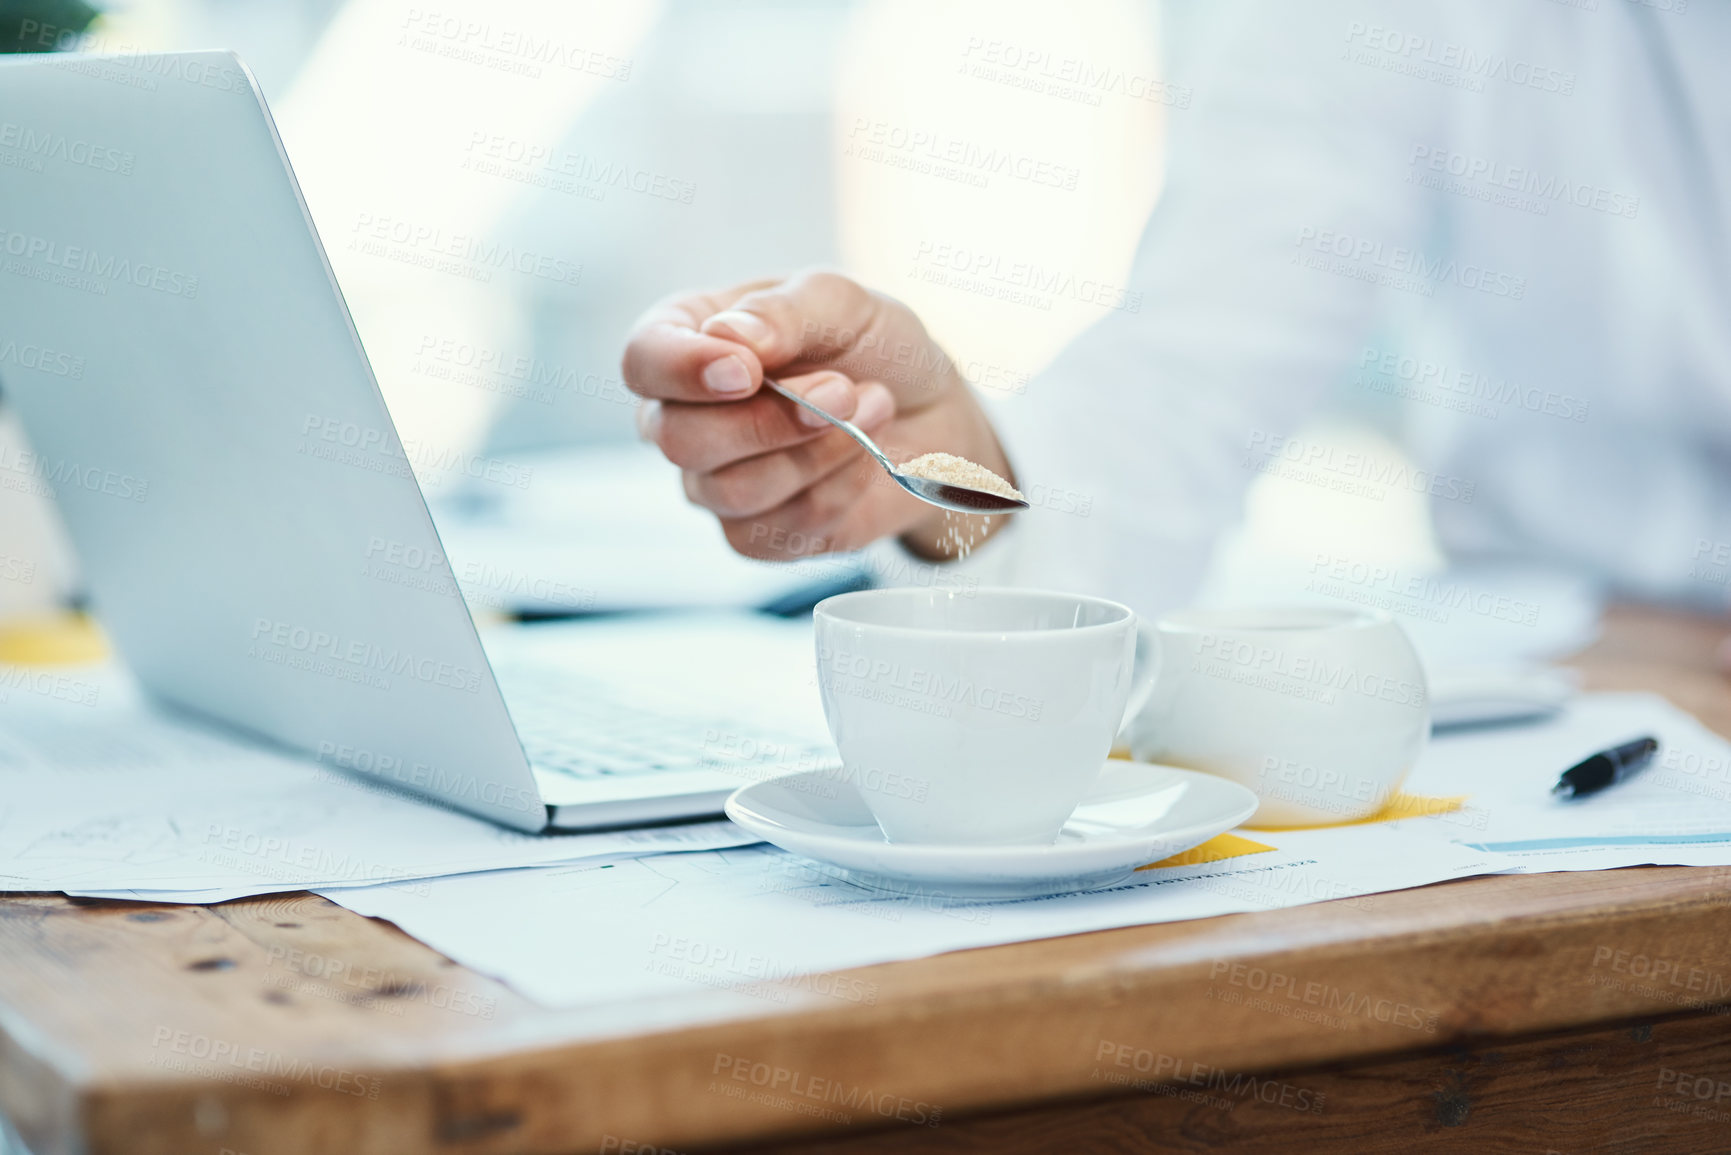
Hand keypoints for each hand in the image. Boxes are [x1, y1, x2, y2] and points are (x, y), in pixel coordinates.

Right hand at [621, 269, 1012, 560]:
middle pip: (681, 440)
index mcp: (686, 341)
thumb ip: (784, 313)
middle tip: (845, 391)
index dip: (684, 371)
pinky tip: (865, 456)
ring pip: (733, 491)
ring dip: (819, 453)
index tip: (748, 370)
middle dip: (772, 420)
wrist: (929, 411)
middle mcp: (684, 416)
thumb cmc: (871, 346)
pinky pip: (782, 527)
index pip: (643, 360)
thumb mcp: (840, 303)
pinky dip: (838, 489)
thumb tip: (731, 338)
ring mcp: (713, 483)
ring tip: (873, 409)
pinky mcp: (756, 534)